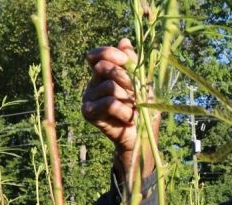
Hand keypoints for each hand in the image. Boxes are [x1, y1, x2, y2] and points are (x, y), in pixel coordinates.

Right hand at [82, 38, 157, 177]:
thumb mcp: (142, 82)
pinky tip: (128, 119)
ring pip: (110, 87)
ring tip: (133, 110)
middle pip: (105, 68)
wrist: (141, 136)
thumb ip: (133, 63)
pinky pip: (109, 104)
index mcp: (104, 73)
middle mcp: (93, 83)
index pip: (99, 55)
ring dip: (129, 99)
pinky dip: (125, 111)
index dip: (111, 54)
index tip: (126, 61)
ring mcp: (88, 97)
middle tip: (137, 93)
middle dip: (126, 79)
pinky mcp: (88, 112)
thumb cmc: (143, 108)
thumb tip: (124, 41)